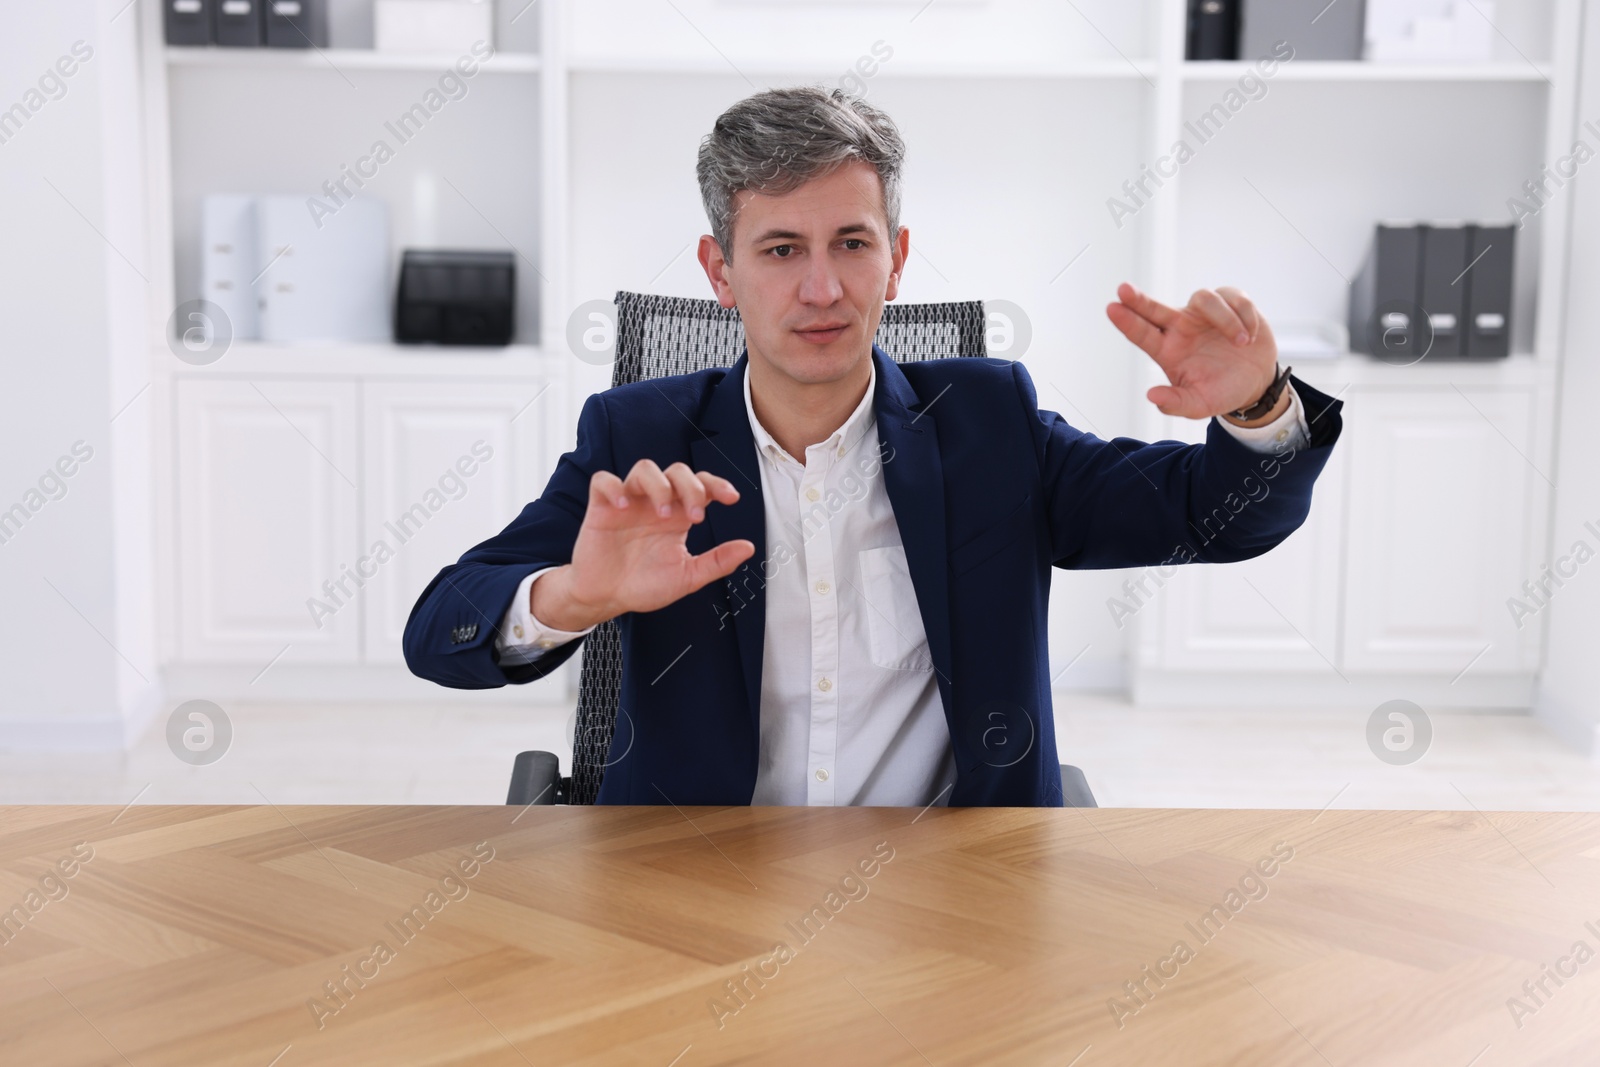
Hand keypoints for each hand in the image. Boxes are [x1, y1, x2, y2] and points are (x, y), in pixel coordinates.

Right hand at [534, 459, 755, 629]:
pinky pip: (603, 481)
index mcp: (678, 516)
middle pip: (677, 471)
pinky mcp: (600, 508)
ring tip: (663, 513)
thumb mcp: (687, 577)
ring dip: (659, 485)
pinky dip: (613, 487)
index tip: (731, 498)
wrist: (607, 598)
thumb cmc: (644, 585)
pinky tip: (623, 506)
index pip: (701, 485)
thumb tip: (749, 548)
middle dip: (691, 486)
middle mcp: (655, 503)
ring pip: (644, 468)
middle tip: (695, 516)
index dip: (717, 484)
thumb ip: (717, 562)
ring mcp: (628, 502)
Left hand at [1106, 283, 1279, 419]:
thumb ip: (1177, 403)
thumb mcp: (1199, 405)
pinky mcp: (1228, 303)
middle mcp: (1180, 328)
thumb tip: (1152, 396)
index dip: (1127, 321)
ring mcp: (1203, 314)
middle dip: (1139, 300)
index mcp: (1168, 350)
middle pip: (1155, 308)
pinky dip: (1245, 317)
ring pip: (1203, 299)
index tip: (1111, 308)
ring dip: (1225, 320)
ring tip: (1241, 343)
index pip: (1142, 334)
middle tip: (1123, 290)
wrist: (1255, 382)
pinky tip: (1251, 336)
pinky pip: (1233, 298)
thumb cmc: (1221, 391)